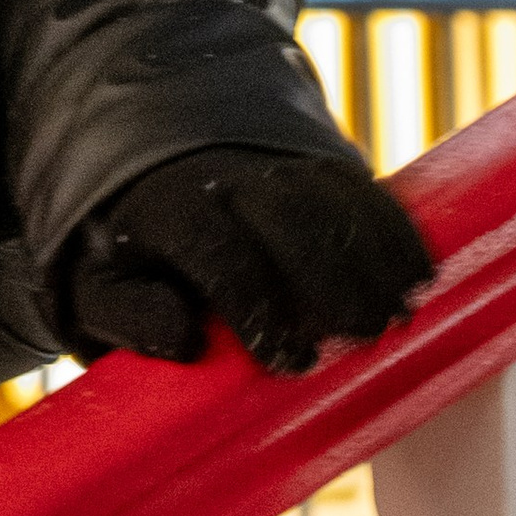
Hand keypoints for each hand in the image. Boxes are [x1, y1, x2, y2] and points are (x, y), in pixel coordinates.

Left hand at [64, 144, 433, 377]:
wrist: (142, 157)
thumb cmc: (122, 251)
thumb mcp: (96, 284)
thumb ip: (125, 313)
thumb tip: (183, 339)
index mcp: (163, 204)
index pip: (215, 247)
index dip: (256, 303)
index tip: (287, 358)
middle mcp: (222, 171)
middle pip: (288, 215)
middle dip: (328, 278)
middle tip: (359, 339)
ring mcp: (272, 160)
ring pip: (332, 196)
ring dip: (372, 255)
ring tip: (396, 315)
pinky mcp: (313, 161)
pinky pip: (361, 184)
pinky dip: (393, 226)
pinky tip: (420, 275)